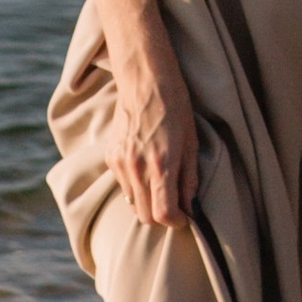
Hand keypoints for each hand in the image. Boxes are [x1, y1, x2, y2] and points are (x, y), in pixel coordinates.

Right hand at [108, 26, 198, 225]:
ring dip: (147, 202)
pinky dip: (135, 187)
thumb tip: (190, 206)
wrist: (145, 80)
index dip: (176, 221)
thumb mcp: (191, 142)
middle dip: (161, 217)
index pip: (163, 214)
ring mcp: (120, 163)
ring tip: (160, 185)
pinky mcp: (110, 157)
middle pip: (145, 217)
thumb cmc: (175, 107)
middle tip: (174, 204)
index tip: (184, 217)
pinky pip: (122, 185)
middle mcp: (137, 168)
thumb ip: (190, 179)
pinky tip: (145, 169)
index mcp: (161, 165)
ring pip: (132, 203)